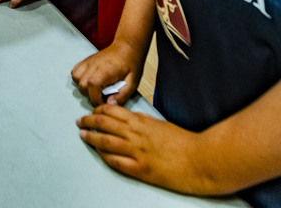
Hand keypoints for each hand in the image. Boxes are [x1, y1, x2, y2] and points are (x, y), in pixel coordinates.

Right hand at [71, 39, 143, 105]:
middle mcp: (94, 65)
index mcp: (106, 70)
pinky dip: (79, 79)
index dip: (96, 99)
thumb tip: (109, 104)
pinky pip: (75, 72)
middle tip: (102, 95)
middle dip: (91, 95)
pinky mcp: (85, 61)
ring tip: (95, 88)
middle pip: (82, 85)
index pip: (92, 86)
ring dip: (84, 87)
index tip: (104, 102)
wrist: (126, 47)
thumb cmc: (130, 64)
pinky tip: (89, 81)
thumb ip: (122, 95)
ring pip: (76, 78)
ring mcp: (88, 62)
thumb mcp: (132, 82)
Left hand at [77, 104, 215, 194]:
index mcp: (142, 121)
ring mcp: (137, 152)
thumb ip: (143, 122)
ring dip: (92, 137)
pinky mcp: (141, 169)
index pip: (113, 112)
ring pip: (107, 142)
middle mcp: (136, 134)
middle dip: (89, 121)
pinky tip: (98, 154)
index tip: (91, 111)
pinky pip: (117, 162)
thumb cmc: (184, 141)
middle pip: (105, 124)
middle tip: (79, 121)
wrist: (201, 159)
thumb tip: (128, 119)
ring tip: (82, 135)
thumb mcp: (160, 124)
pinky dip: (105, 157)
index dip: (99, 111)